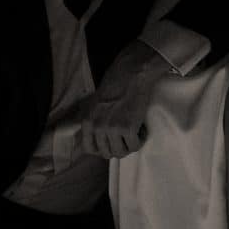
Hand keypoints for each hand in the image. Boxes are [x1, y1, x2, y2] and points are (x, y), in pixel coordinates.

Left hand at [78, 40, 168, 158]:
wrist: (130, 76)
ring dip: (129, 146)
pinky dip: (140, 140)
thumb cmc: (114, 87)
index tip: (112, 144)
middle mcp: (97, 127)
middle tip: (126, 138)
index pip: (90, 149)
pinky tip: (141, 129)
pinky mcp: (128, 128)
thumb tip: (96, 141)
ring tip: (134, 133)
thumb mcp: (94, 106)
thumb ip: (92, 123)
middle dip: (118, 148)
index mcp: (87, 122)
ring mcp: (112, 129)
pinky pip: (135, 146)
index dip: (102, 150)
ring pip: (121, 152)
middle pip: (107, 153)